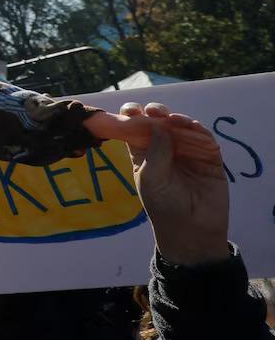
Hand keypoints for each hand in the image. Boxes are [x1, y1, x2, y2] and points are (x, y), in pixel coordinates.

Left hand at [118, 102, 230, 264]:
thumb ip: (155, 151)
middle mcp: (165, 147)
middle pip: (160, 122)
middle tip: (155, 111)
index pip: (136, 128)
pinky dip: (200, 131)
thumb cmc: (163, 205)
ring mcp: (188, 151)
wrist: (191, 229)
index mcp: (144, 151)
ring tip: (174, 120)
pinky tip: (194, 128)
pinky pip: (205, 139)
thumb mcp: (151, 178)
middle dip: (157, 113)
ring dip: (179, 120)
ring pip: (183, 127)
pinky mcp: (209, 157)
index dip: (132, 116)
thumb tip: (159, 124)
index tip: (130, 111)